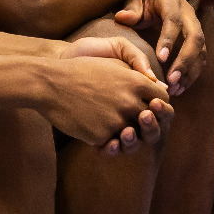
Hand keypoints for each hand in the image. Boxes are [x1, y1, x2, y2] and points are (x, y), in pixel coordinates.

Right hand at [36, 50, 171, 153]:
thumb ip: (137, 77)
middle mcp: (130, 102)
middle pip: (154, 122)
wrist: (49, 84)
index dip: (159, 106)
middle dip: (148, 125)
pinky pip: (112, 145)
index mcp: (135, 82)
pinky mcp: (102, 136)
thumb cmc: (79, 71)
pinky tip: (96, 135)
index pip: (163, 100)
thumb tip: (160, 88)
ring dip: (128, 138)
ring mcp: (117, 121)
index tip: (151, 109)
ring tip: (119, 132)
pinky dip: (106, 143)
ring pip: (134, 138)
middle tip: (137, 123)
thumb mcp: (112, 67)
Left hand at [112, 0, 205, 91]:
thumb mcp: (136, 0)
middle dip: (185, 61)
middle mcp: (189, 15)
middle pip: (195, 38)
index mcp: (172, 3)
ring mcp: (196, 28)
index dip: (169, 39)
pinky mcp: (199, 41)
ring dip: (190, 72)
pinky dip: (193, 74)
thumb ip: (131, 10)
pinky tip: (180, 88)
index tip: (160, 58)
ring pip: (201, 51)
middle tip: (171, 79)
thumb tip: (122, 17)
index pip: (174, 21)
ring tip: (175, 89)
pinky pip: (201, 59)